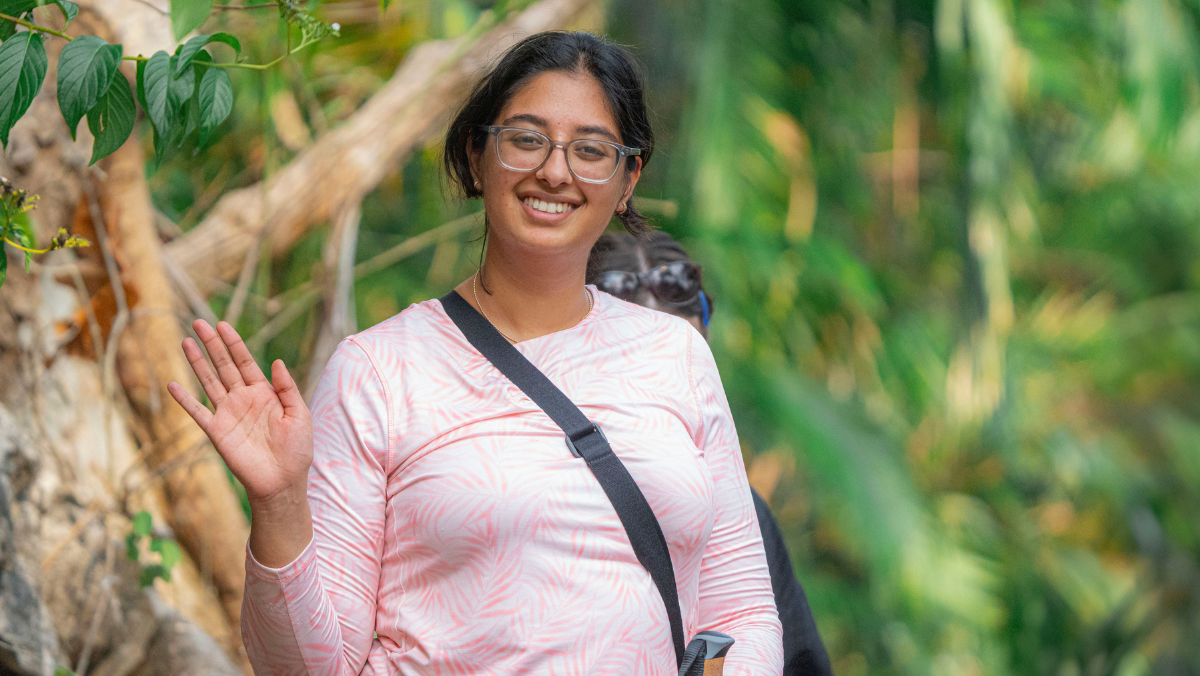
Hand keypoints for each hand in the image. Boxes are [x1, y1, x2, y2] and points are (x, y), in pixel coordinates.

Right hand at [168, 320, 313, 509]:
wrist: (283, 481)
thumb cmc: (297, 450)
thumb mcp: (299, 414)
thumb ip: (287, 388)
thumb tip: (277, 362)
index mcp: (264, 393)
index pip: (245, 361)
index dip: (234, 343)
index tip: (223, 325)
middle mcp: (243, 399)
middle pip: (224, 366)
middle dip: (212, 345)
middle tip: (198, 323)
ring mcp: (228, 414)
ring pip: (209, 382)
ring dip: (197, 363)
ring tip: (185, 342)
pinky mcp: (217, 432)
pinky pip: (197, 412)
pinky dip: (185, 400)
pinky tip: (173, 384)